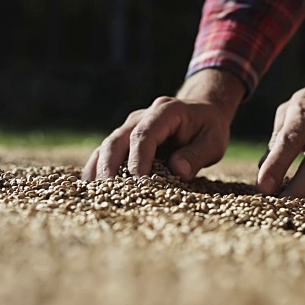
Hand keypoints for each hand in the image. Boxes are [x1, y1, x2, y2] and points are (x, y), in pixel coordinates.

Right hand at [82, 69, 244, 180]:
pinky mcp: (125, 139)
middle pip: (118, 139)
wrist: (202, 112)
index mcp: (165, 111)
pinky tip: (90, 187)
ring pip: (107, 145)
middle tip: (108, 191)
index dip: (139, 158)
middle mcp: (142, 116)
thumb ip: (197, 155)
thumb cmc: (208, 128)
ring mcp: (130, 126)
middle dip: (110, 165)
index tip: (139, 181)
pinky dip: (97, 168)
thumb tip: (178, 171)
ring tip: (94, 193)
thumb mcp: (213, 141)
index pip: (144, 135)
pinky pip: (106, 152)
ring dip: (99, 169)